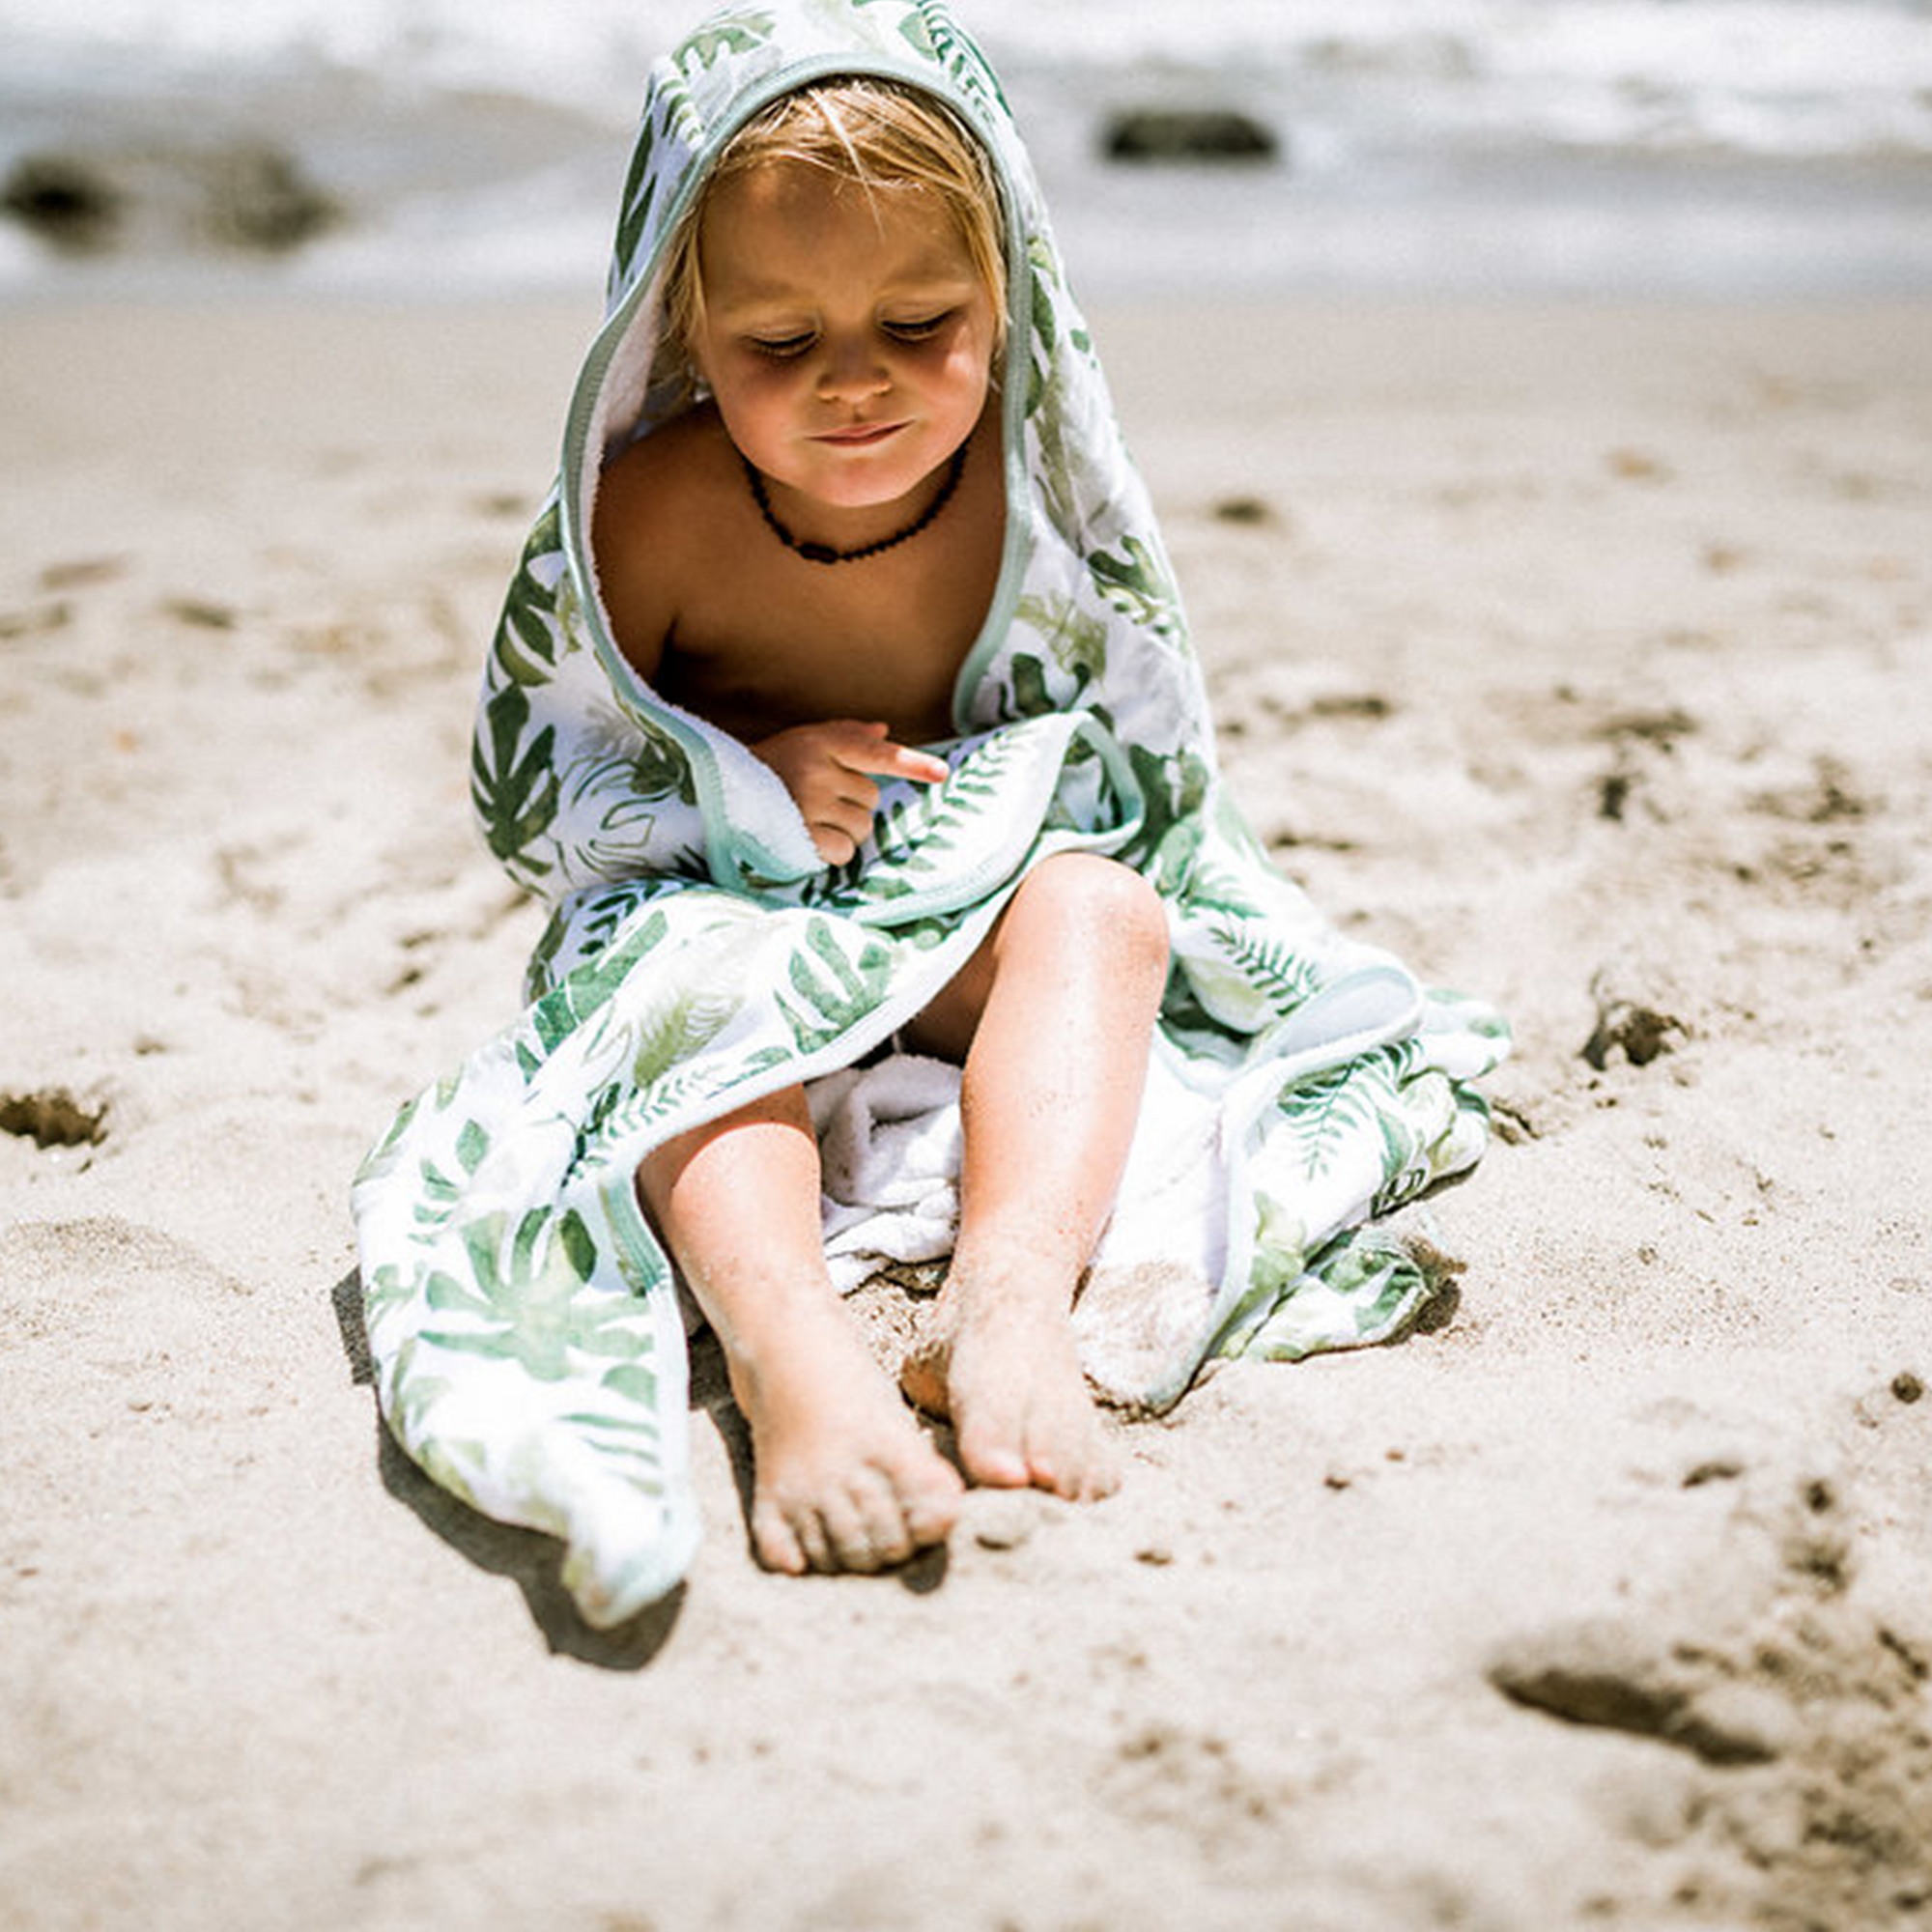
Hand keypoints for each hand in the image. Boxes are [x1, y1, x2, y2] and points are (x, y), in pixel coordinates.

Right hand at [751, 720, 948, 864]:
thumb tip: (884, 731)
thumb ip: (845, 736)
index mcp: (820, 742)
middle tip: (818, 800)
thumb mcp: (802, 741)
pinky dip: (832, 851)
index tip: (942, 774)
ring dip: (844, 829)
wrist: (717, 793)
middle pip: (871, 798)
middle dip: (853, 803)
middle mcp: (816, 770)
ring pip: (861, 827)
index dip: (912, 763)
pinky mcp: (801, 837)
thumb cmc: (768, 767)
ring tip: (812, 819)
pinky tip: (808, 838)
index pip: (876, 754)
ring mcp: (807, 805)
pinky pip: (844, 851)